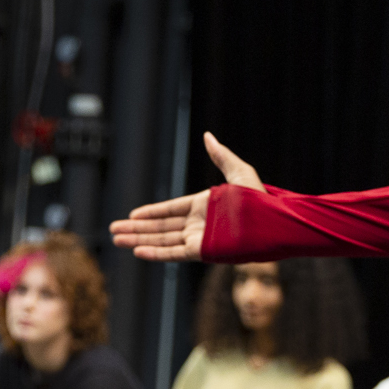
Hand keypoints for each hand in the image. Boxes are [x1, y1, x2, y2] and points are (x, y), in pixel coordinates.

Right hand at [110, 133, 263, 261]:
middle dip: (136, 229)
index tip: (132, 215)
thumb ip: (220, 155)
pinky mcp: (203, 252)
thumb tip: (208, 136)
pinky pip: (175, 253)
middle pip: (161, 227)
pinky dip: (156, 253)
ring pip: (162, 240)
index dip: (150, 213)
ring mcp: (200, 239)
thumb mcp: (239, 171)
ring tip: (116, 240)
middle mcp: (199, 225)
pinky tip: (138, 251)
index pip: (170, 210)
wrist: (275, 223)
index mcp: (204, 206)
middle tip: (113, 230)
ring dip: (139, 240)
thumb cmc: (262, 199)